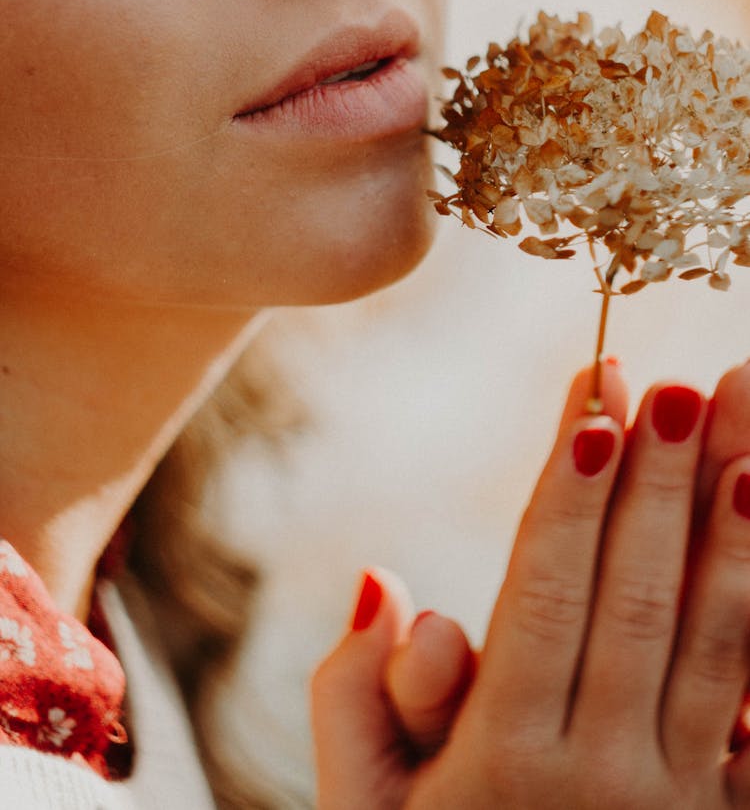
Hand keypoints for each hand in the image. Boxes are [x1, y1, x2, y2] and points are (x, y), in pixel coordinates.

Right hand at [312, 363, 749, 807]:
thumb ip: (353, 700)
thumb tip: (384, 583)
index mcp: (501, 761)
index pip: (546, 592)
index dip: (574, 493)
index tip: (597, 400)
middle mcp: (600, 772)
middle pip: (638, 595)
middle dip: (661, 480)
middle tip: (682, 380)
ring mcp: (679, 798)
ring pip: (719, 635)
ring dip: (737, 521)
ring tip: (747, 417)